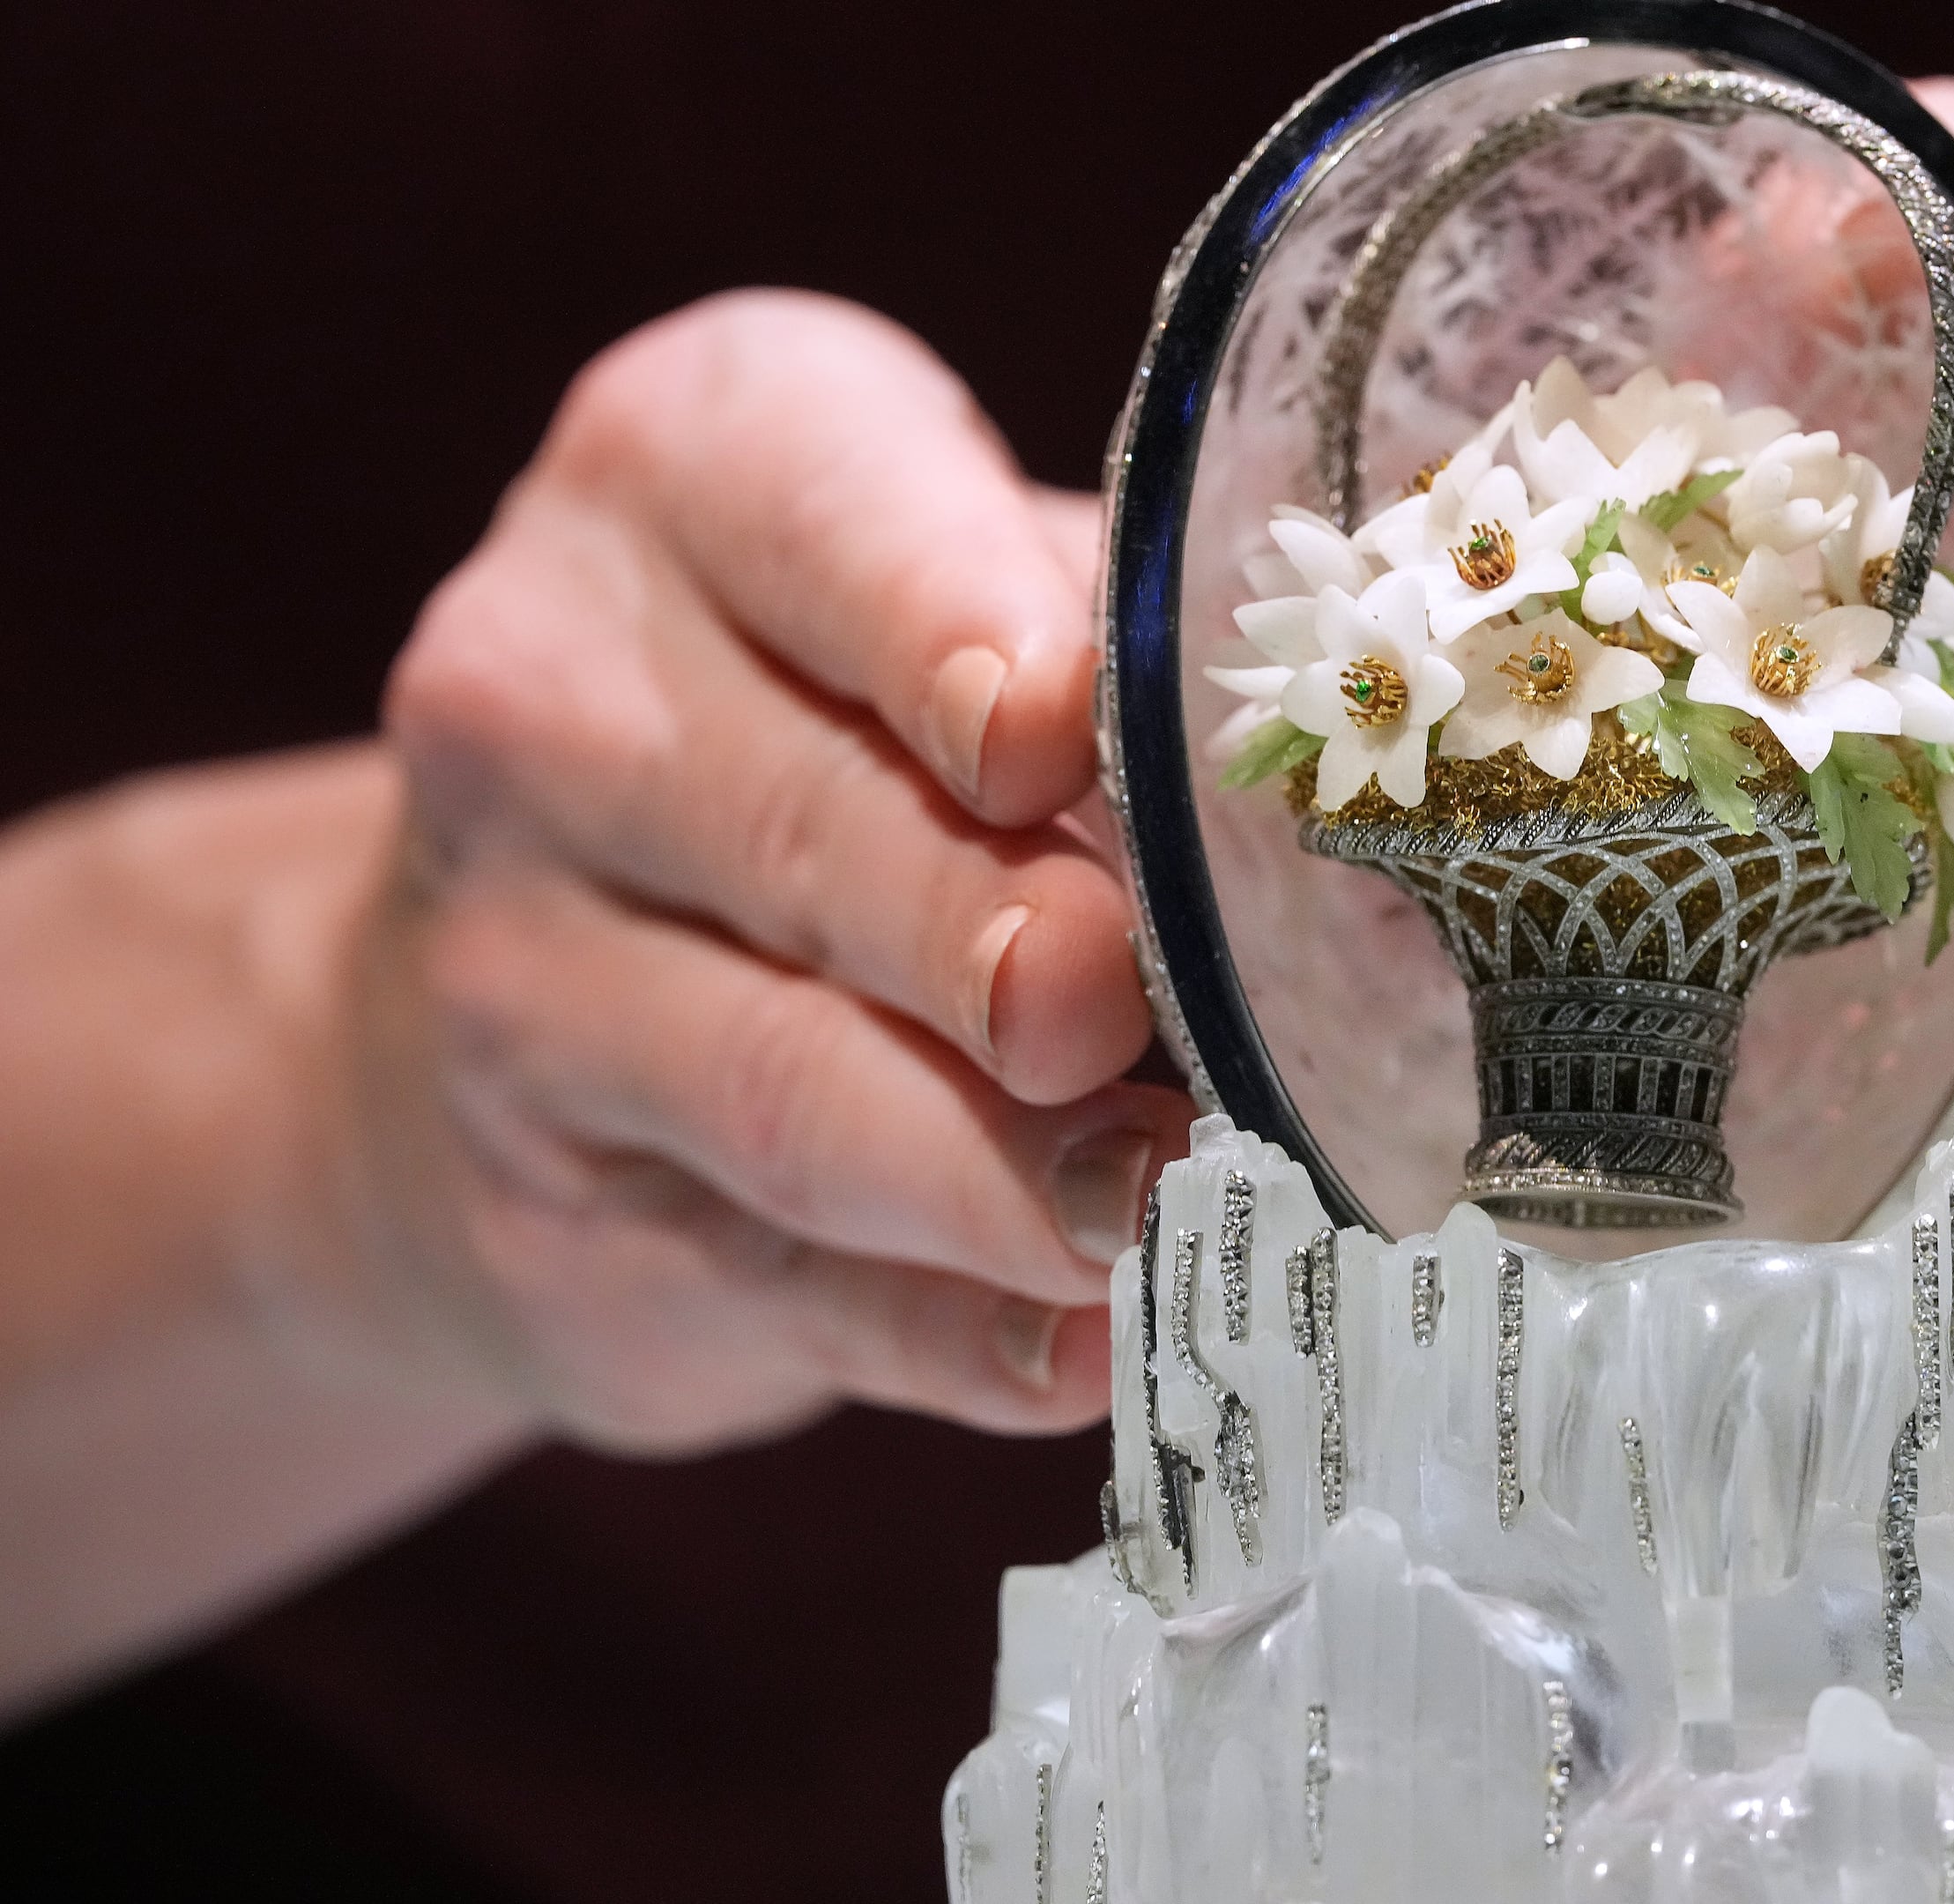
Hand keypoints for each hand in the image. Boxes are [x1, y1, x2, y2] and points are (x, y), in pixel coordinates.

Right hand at [350, 290, 1188, 1452]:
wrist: (498, 981)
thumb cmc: (846, 727)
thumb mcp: (961, 607)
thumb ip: (1118, 663)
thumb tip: (1362, 813)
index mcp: (691, 474)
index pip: (821, 529)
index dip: (950, 633)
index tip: (1059, 731)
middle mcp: (557, 701)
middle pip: (815, 834)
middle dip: (1002, 938)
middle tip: (1139, 1011)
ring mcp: (521, 976)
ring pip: (792, 1086)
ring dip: (1006, 1171)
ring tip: (1176, 1204)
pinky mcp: (563, 1220)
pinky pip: (791, 1289)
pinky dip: (962, 1334)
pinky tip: (1092, 1345)